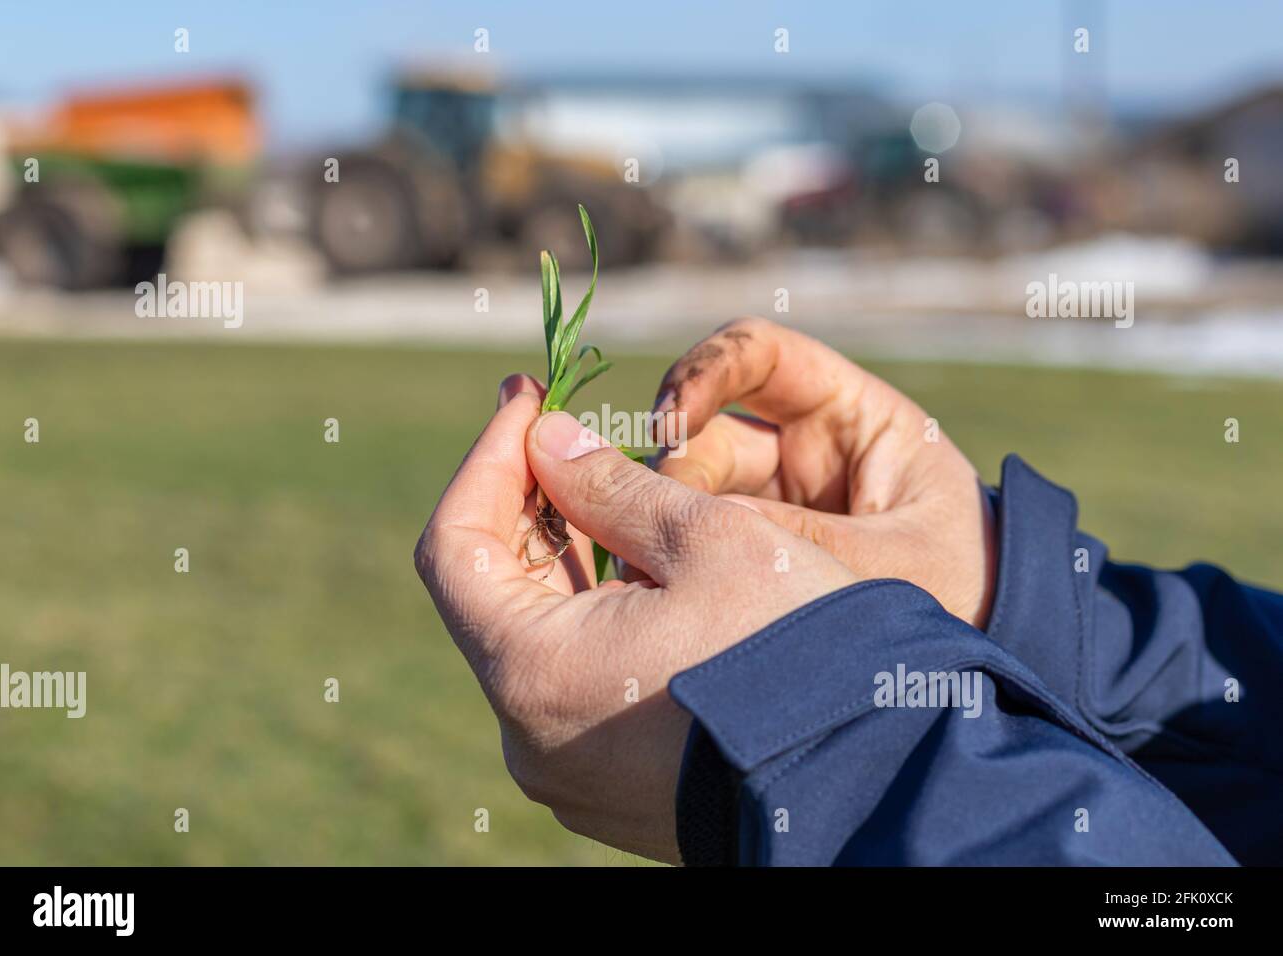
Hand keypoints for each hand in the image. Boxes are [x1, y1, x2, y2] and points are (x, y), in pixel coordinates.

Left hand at [414, 374, 856, 861]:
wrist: (874, 778)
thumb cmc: (796, 649)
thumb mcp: (707, 539)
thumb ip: (609, 485)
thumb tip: (547, 440)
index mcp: (533, 672)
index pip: (454, 547)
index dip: (486, 459)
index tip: (528, 398)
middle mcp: (531, 736)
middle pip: (494, 592)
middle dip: (528, 501)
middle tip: (567, 427)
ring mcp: (570, 771)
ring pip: (539, 638)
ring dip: (566, 558)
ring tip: (613, 489)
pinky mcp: (613, 788)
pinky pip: (578, 685)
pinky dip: (594, 617)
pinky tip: (641, 570)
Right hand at [652, 317, 996, 628]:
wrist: (977, 668)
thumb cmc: (966, 592)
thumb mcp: (900, 564)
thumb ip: (807, 541)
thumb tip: (699, 521)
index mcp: (857, 416)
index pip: (763, 356)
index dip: (706, 370)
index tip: (670, 420)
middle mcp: (808, 446)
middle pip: (713, 429)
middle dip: (679, 469)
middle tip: (661, 527)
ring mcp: (778, 498)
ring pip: (696, 487)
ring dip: (669, 519)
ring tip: (654, 568)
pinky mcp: (754, 549)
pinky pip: (701, 537)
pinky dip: (675, 554)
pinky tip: (663, 584)